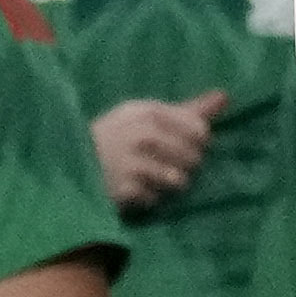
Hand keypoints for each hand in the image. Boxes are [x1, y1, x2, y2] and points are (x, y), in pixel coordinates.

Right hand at [92, 91, 223, 212]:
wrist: (70, 160)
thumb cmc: (116, 136)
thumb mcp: (146, 116)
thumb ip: (187, 109)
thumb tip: (225, 97)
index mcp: (149, 111)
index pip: (199, 131)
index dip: (198, 143)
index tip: (185, 146)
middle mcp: (143, 134)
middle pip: (194, 158)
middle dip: (184, 166)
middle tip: (165, 165)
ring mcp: (133, 163)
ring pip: (179, 181)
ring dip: (168, 184)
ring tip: (150, 178)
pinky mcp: (126, 189)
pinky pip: (157, 199)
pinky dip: (150, 199)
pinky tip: (136, 190)